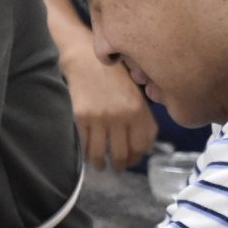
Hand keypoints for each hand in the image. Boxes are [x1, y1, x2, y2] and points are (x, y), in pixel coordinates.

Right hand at [62, 49, 158, 171]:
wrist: (87, 60)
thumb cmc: (114, 76)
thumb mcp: (137, 93)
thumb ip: (143, 118)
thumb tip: (145, 147)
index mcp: (138, 110)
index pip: (141, 146)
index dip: (136, 158)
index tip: (132, 160)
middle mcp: (121, 116)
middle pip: (122, 154)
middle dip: (120, 166)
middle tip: (117, 168)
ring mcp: (100, 118)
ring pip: (101, 154)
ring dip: (101, 165)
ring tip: (101, 166)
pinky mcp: (82, 117)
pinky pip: (85, 145)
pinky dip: (87, 155)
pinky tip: (89, 155)